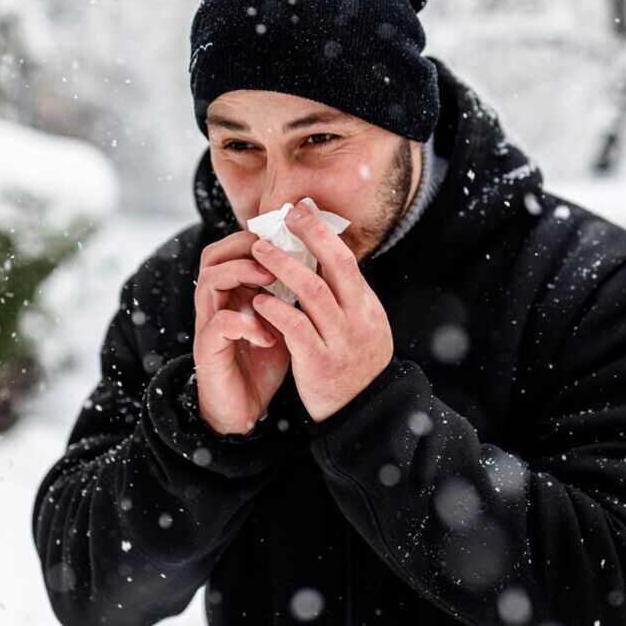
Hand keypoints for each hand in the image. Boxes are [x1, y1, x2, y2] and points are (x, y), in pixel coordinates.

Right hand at [192, 230, 292, 434]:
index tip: (289, 237)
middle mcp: (216, 303)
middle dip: (245, 248)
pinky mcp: (208, 350)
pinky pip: (220, 323)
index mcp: (233, 292)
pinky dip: (247, 324)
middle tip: (276, 252)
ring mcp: (208, 325)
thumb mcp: (284, 321)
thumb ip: (292, 294)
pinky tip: (269, 336)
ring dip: (242, 274)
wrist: (243, 410)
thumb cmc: (264, 362)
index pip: (233, 248)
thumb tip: (325, 265)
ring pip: (210, 280)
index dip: (258, 236)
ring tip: (269, 282)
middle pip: (213, 256)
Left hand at [248, 205, 393, 422]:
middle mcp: (359, 320)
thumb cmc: (352, 366)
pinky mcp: (321, 364)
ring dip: (284, 267)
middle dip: (309, 236)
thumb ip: (344, 298)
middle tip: (283, 217)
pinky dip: (276, 310)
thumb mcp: (360, 327)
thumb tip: (322, 259)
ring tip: (260, 251)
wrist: (362, 415)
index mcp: (367, 308)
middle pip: (337, 266)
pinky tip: (259, 299)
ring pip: (314, 293)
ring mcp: (342, 341)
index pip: (347, 260)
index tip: (301, 210)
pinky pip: (296, 329)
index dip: (323, 232)